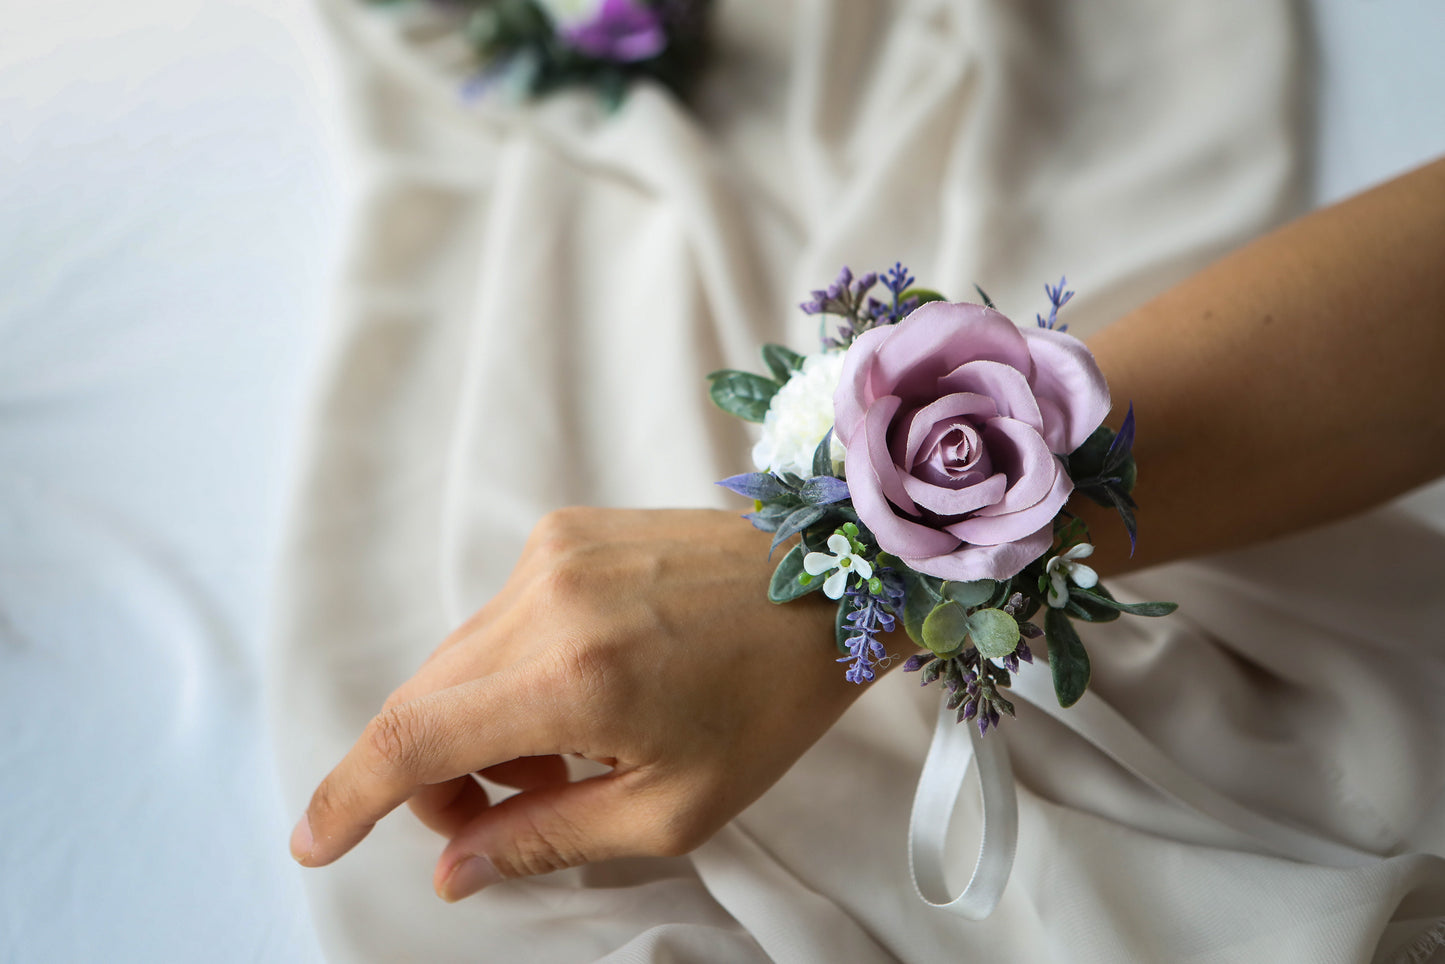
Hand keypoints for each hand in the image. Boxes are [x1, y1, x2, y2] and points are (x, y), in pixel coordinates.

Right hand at [290, 508, 880, 900]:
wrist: (832, 581)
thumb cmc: (769, 703)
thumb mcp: (673, 807)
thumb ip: (548, 839)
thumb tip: (454, 870)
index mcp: (574, 676)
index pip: (414, 739)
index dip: (349, 797)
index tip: (314, 841)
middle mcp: (545, 599)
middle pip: (423, 702)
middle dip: (433, 777)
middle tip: (494, 818)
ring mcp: (550, 552)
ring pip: (456, 663)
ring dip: (479, 725)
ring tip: (566, 755)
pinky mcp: (563, 530)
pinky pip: (496, 620)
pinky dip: (510, 673)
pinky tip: (578, 695)